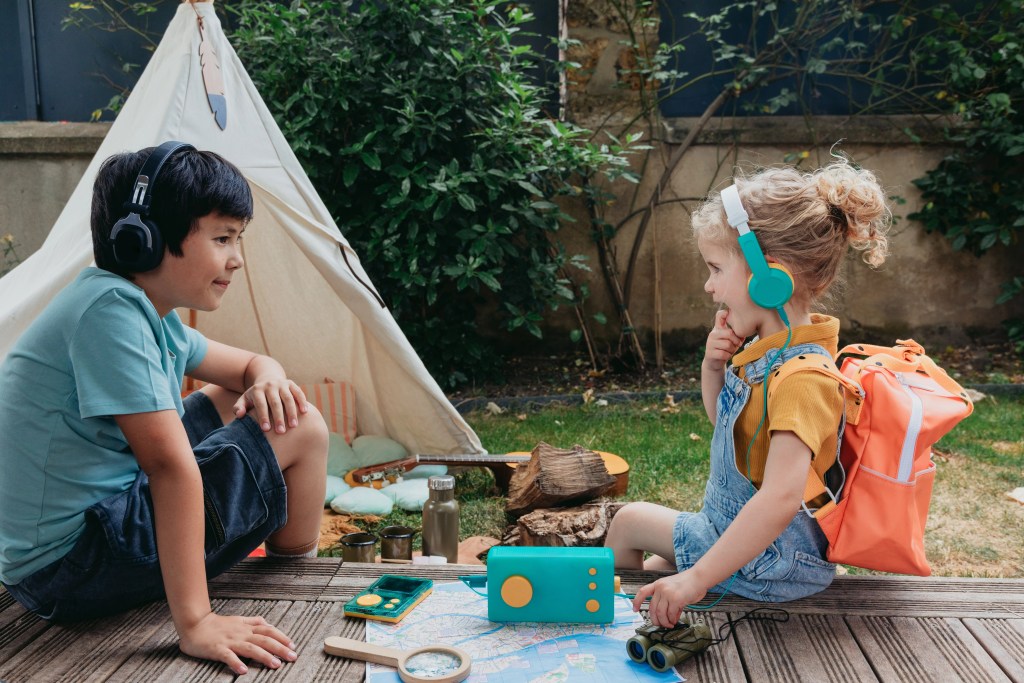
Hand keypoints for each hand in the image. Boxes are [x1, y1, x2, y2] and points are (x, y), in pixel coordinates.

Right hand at [178, 612, 296, 674]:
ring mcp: (230, 641)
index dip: (282, 637)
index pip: (269, 630)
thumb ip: (253, 621)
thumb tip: (267, 623)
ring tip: (275, 665)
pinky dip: (236, 663)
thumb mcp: (238, 619)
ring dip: (264, 656)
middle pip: (264, 639)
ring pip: (250, 648)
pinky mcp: (217, 649)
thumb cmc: (216, 624)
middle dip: (280, 648)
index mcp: (246, 627)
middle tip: (292, 657)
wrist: (194, 623)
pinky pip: (228, 656)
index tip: (293, 645)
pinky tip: (243, 671)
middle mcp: (241, 633)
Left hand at [234, 378, 307, 432]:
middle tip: (281, 432)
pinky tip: (305, 412)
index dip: (263, 416)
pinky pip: (298, 392)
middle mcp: (270, 385)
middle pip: (275, 402)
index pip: (261, 404)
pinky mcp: (291, 384)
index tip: (266, 430)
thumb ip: (239, 407)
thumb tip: (240, 415)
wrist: (267, 380)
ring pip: (288, 398)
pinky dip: (302, 401)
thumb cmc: (255, 397)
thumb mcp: (245, 400)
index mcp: (257, 390)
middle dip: (278, 417)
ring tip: (294, 426)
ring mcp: (282, 384)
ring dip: (291, 412)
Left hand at [632, 571, 707, 627]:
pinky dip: (672, 620)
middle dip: (655, 620)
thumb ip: (667, 600)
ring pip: (660, 613)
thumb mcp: (673, 588)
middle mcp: (660, 588)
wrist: (699, 578)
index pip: (643, 592)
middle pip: (652, 608)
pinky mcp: (676, 599)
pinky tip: (675, 620)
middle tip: (661, 625)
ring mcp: (667, 593)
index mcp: (658, 584)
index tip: (635, 609)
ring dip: (665, 622)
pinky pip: (671, 614)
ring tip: (670, 624)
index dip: (637, 601)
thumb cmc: (688, 584)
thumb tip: (668, 617)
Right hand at [702, 309, 743, 372]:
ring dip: (732, 350)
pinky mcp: (710, 353)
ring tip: (730, 351)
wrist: (714, 363)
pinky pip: (724, 354)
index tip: (728, 313)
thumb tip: (747, 329)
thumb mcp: (731, 340)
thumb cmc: (725, 349)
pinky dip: (728, 356)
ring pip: (728, 345)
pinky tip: (726, 356)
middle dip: (736, 340)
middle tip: (738, 344)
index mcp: (718, 329)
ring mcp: (710, 343)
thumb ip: (737, 333)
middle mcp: (712, 334)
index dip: (724, 313)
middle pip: (729, 333)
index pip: (719, 316)